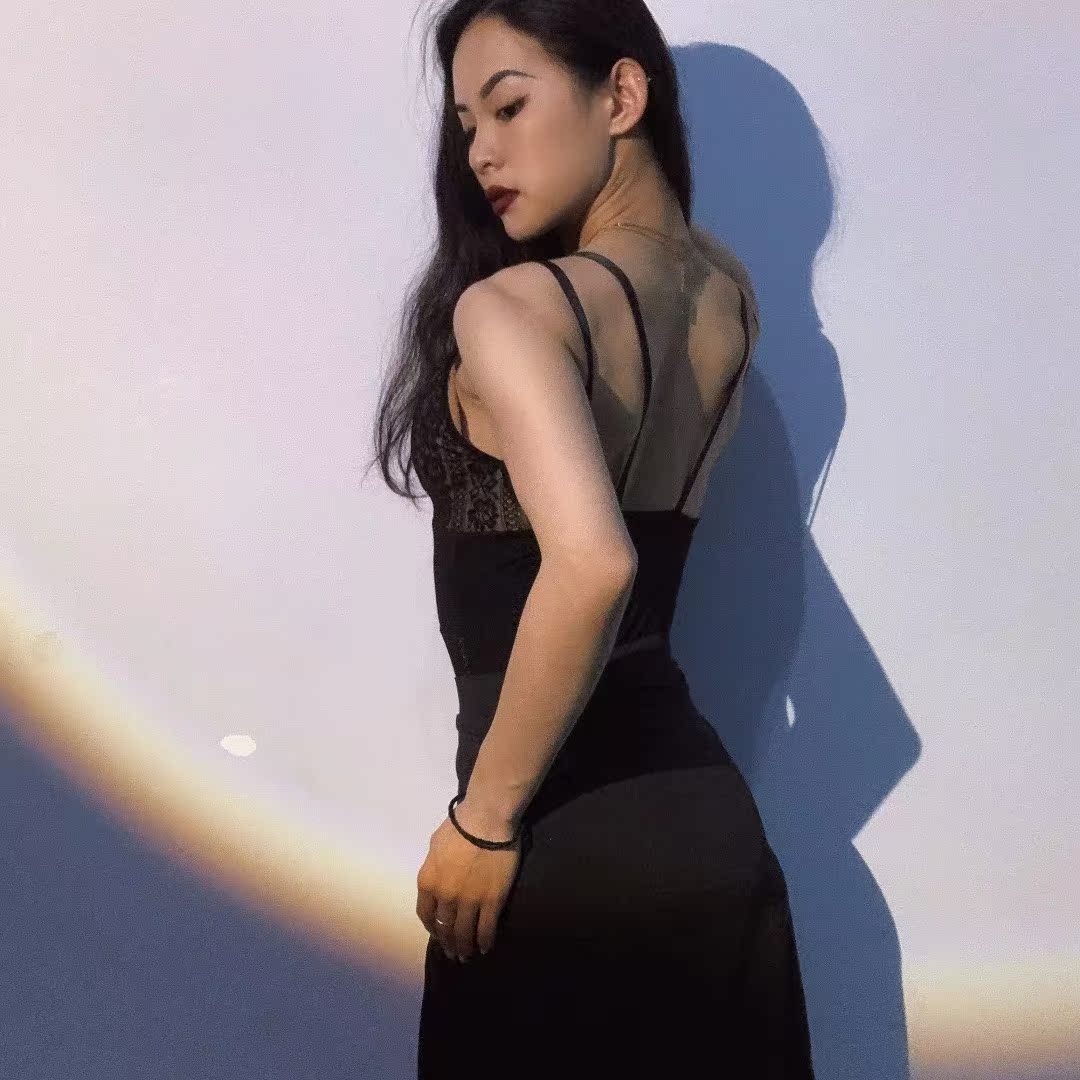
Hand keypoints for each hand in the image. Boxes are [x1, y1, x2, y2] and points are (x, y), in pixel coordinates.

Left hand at [415, 802, 521, 961]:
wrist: (486, 820)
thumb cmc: (459, 826)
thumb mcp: (435, 846)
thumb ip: (434, 867)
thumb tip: (440, 876)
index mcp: (428, 882)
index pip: (425, 914)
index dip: (432, 929)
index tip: (438, 934)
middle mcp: (445, 897)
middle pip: (445, 928)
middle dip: (448, 944)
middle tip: (453, 954)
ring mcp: (469, 901)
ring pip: (464, 933)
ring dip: (465, 948)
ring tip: (467, 956)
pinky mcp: (492, 900)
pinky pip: (486, 928)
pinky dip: (485, 941)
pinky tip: (485, 947)